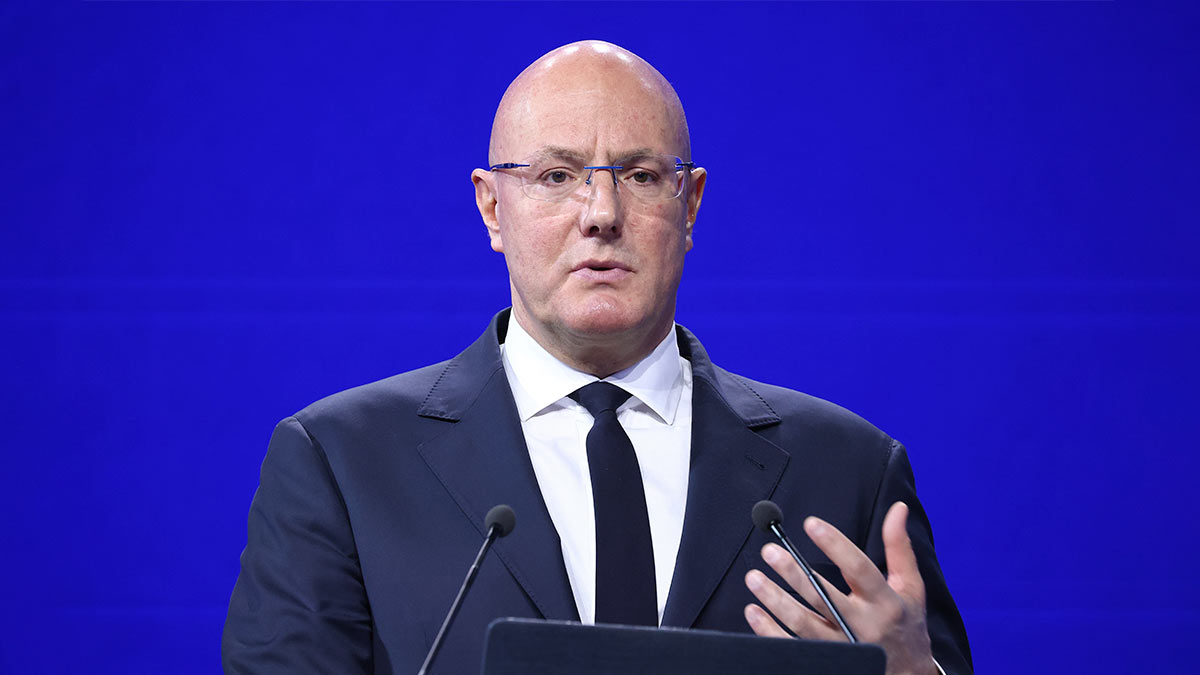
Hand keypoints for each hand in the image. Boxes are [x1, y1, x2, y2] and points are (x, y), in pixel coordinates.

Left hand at [743, 502, 935, 674]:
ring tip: (754, 578)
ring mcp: (844, 649)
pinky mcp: (828, 663)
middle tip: (769, 552)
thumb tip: (897, 508)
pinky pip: (793, 649)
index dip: (835, 545)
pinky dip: (770, 632)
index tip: (811, 524)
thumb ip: (899, 547)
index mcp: (885, 602)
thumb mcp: (910, 586)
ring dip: (775, 600)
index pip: (859, 569)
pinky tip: (754, 612)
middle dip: (794, 574)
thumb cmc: (906, 624)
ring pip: (803, 624)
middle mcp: (864, 627)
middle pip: (823, 597)